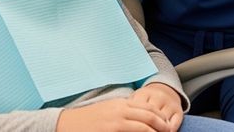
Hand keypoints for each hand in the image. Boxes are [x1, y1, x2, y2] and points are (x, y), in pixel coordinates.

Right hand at [56, 95, 175, 131]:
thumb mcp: (108, 113)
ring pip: (144, 126)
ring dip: (155, 131)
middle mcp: (121, 110)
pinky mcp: (110, 130)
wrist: (66, 124)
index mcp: (121, 104)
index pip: (147, 108)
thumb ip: (123, 113)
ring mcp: (116, 121)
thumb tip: (138, 119)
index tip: (167, 126)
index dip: (159, 117)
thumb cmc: (87, 121)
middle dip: (162, 125)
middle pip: (149, 116)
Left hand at [129, 83, 182, 131]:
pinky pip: (175, 123)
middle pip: (151, 116)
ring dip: (157, 130)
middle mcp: (158, 97)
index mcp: (143, 94)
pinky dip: (169, 130)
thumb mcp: (135, 99)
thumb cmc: (144, 99)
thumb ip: (129, 109)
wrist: (163, 89)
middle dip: (146, 128)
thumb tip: (120, 124)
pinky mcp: (178, 110)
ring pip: (163, 120)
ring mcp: (169, 103)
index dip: (134, 123)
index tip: (130, 129)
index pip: (138, 110)